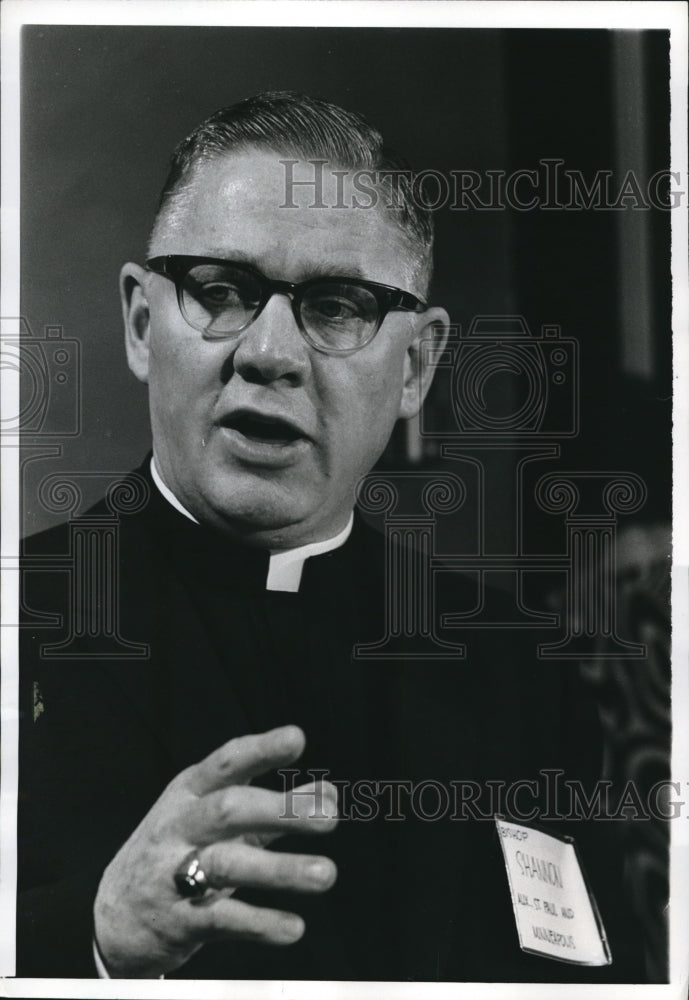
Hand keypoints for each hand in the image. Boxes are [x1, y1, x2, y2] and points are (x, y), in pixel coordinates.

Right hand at [93, 725, 337, 977]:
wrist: (114, 914)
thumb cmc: (180, 851)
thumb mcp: (218, 821)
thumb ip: (273, 808)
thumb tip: (329, 794)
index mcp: (190, 792)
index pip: (225, 763)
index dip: (261, 750)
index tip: (296, 739)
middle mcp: (180, 826)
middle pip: (228, 810)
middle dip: (279, 811)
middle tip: (329, 818)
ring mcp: (174, 872)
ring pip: (228, 865)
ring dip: (280, 870)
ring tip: (326, 874)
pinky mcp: (178, 918)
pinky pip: (221, 918)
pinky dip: (260, 923)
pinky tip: (294, 928)